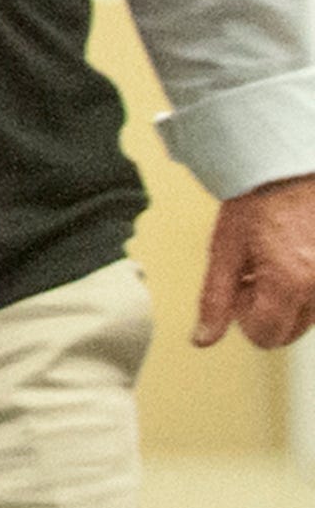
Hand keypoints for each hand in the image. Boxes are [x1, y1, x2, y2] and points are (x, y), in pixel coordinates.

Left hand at [195, 172, 314, 348]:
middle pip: (289, 332)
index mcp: (290, 283)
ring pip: (308, 317)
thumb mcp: (224, 248)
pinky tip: (292, 257)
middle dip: (266, 310)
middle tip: (254, 271)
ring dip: (287, 298)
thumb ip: (215, 299)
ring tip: (275, 259)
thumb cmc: (256, 201)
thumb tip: (203, 339)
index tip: (239, 283)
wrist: (289, 168)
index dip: (243, 315)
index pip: (265, 337)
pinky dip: (305, 286)